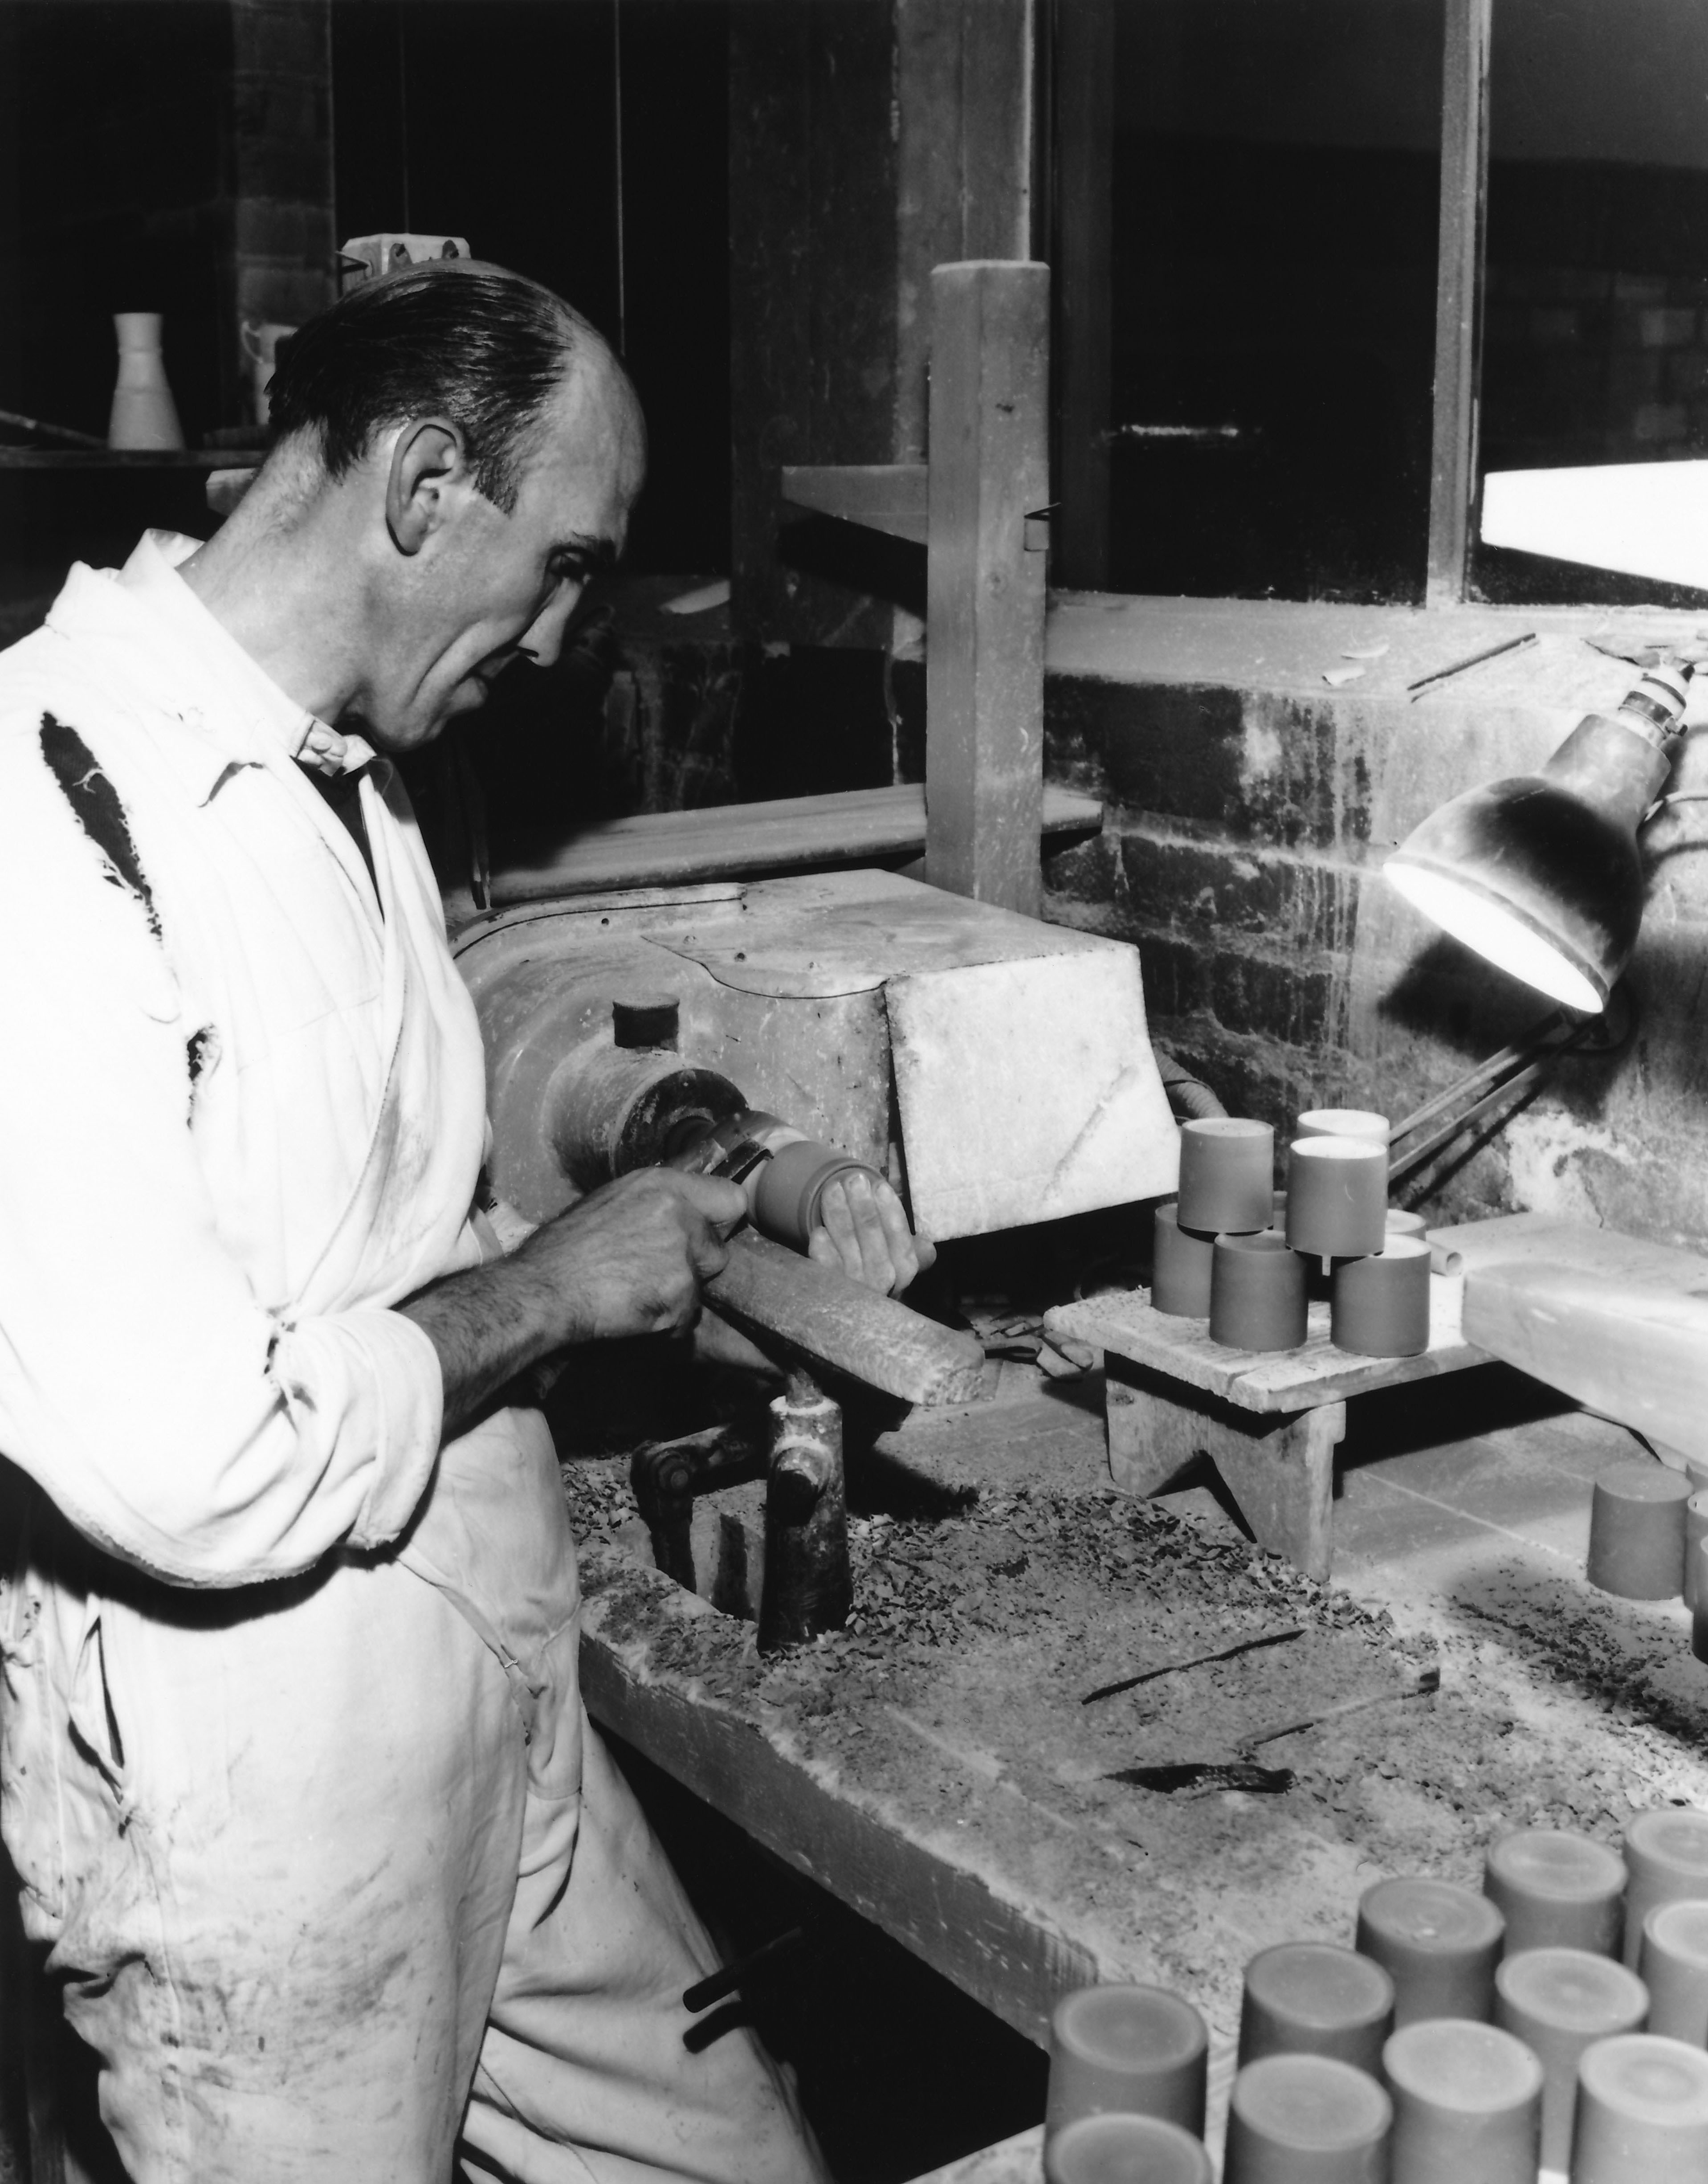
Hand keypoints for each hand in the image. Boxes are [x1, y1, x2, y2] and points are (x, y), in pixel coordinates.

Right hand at [519, 1168, 747, 1342]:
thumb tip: (683, 1212)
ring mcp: (681, 1256)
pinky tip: (631, 1313)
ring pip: (700, 1289)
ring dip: (676, 1298)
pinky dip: (664, 1325)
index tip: (706, 1236)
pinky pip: (685, 1320)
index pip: (730, 1198)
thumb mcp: (610, 1202)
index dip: (718, 1222)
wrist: (541, 1290)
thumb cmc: (563, 1249)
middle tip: (652, 1274)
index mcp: (662, 1185)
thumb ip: (655, 1204)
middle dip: (694, 1268)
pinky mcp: (678, 1296)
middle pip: (718, 1251)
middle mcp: (679, 1215)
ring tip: (633, 1294)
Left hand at [806, 1169, 935, 1297]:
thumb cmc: (880, 1270)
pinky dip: (823, 1248)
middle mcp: (883, 1280)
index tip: (879, 1186)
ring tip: (833, 1189)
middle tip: (853, 1179)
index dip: (889, 1210)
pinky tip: (820, 1230)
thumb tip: (926, 1245)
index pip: (899, 1235)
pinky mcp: (830, 1289)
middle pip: (871, 1235)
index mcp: (905, 1268)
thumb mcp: (901, 1262)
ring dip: (839, 1214)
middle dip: (862, 1205)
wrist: (854, 1311)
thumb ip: (915, 1250)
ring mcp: (855, 1286)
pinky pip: (826, 1265)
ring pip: (847, 1243)